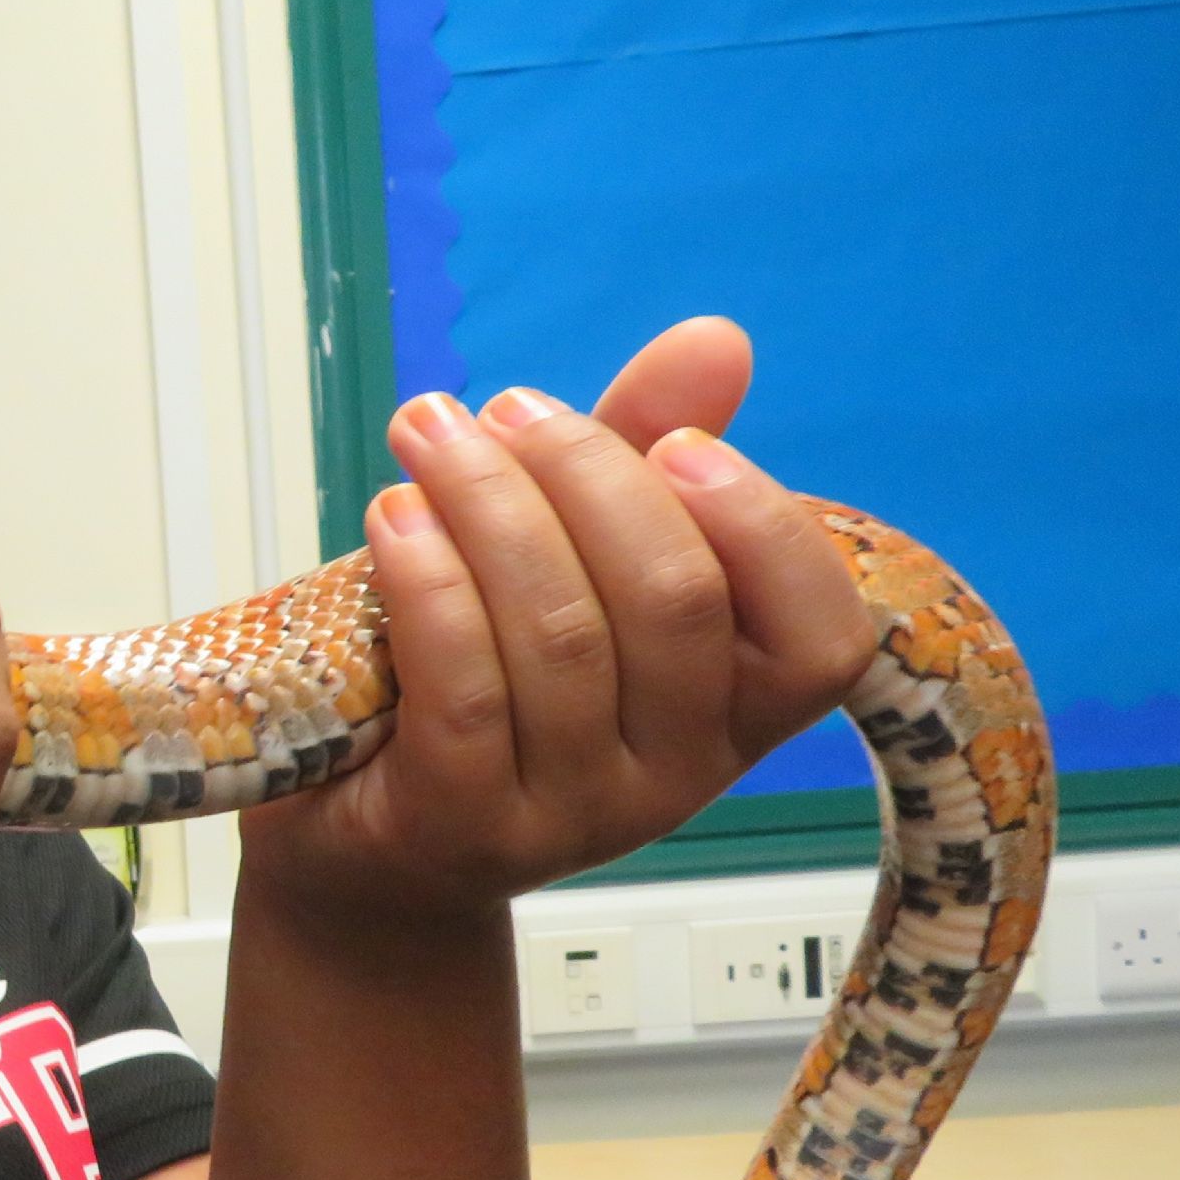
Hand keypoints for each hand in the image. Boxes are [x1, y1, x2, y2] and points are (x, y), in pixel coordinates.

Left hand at [237, 317, 876, 937]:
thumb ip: (642, 455)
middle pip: (673, 602)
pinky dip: (429, 582)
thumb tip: (717, 342)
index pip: (822, 635)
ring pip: (560, 635)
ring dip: (487, 504)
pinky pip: (466, 691)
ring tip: (429, 436)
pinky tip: (393, 517)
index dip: (761, 525)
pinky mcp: (465, 830)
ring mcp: (572, 816)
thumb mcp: (568, 556)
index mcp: (736, 710)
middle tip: (506, 409)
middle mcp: (675, 777)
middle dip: (586, 471)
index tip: (672, 442)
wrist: (358, 837)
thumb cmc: (473, 674)